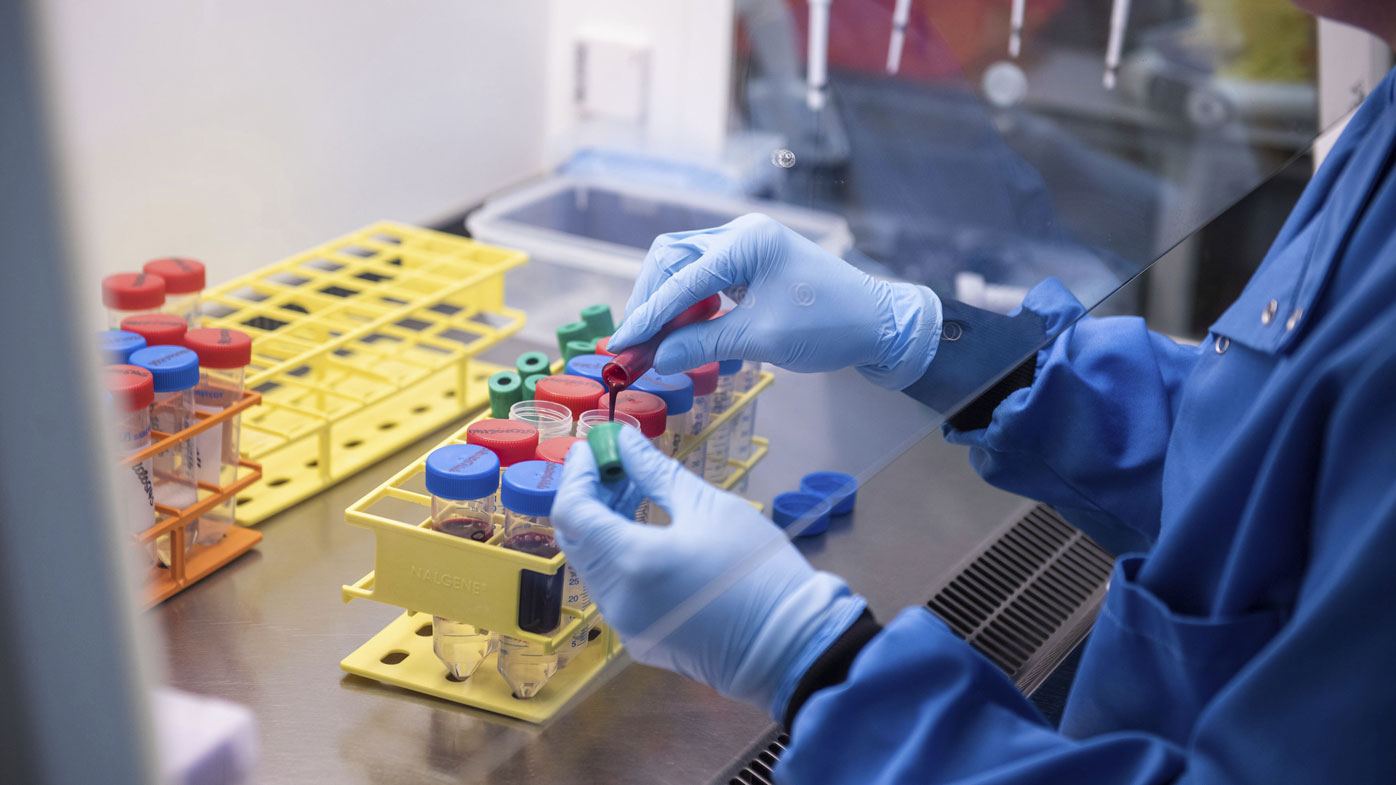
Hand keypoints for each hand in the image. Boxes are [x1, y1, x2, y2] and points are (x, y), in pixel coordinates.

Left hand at [552, 426, 865, 717]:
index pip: (572, 512)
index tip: (595, 447)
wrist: (791, 646)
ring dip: (604, 525)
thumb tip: (626, 443)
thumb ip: (657, 474)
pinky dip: (618, 555)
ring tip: (636, 493)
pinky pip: (613, 589)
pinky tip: (647, 532)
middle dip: (590, 496)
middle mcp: (616, 598)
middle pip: (577, 539)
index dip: (577, 475)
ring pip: (592, 564)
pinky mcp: (640, 639)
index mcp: (631, 561)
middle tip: (617, 465)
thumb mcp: (711, 508)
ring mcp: (625, 624)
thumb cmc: (757, 571)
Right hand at [609, 213, 941, 388]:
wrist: (881, 324)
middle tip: (633, 344)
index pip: (680, 277)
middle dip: (649, 301)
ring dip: (665, 304)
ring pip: (683, 267)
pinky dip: (688, 306)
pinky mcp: (751, 265)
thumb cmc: (831, 326)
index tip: (622, 345)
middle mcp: (741, 233)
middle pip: (671, 259)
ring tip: (652, 343)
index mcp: (748, 241)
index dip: (647, 314)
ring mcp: (746, 246)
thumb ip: (703, 345)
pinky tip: (683, 336)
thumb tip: (655, 359)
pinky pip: (704, 279)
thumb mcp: (762, 339)